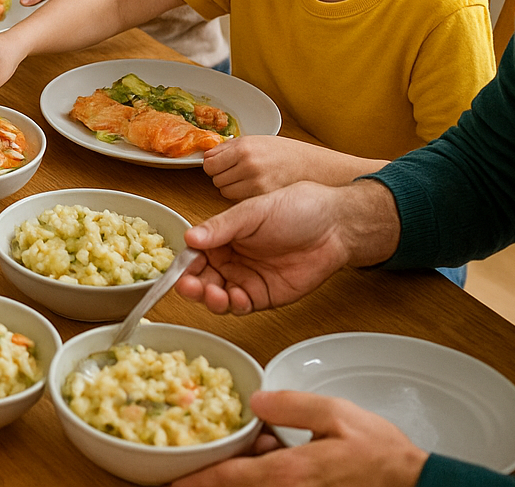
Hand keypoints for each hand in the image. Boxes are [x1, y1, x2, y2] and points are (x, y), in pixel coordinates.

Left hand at [171, 391, 426, 486]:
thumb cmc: (380, 453)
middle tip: (194, 465)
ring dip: (243, 475)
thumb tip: (257, 402)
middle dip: (215, 478)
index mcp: (288, 473)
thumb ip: (290, 405)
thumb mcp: (335, 414)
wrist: (415, 483)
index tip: (170, 484)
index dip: (196, 482)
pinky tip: (276, 455)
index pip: (229, 480)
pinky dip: (265, 475)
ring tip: (250, 451)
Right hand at [172, 181, 377, 314]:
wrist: (336, 225)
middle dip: (193, 287)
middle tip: (191, 288)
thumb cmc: (296, 208)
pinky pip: (242, 306)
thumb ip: (220, 227)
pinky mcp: (265, 295)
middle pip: (201, 280)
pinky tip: (234, 299)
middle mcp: (231, 259)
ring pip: (218, 296)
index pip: (194, 255)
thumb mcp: (253, 212)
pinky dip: (234, 306)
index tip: (179, 273)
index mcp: (222, 236)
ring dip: (210, 299)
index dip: (184, 266)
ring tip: (214, 294)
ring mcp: (247, 279)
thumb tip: (190, 238)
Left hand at [203, 136, 385, 199]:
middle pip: (216, 179)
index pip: (209, 162)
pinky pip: (240, 204)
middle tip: (242, 174)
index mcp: (245, 148)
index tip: (222, 165)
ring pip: (225, 193)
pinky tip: (258, 195)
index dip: (214, 165)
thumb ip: (230, 148)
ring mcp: (256, 186)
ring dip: (233, 190)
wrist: (320, 172)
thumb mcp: (260, 142)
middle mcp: (249, 166)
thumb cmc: (291, 155)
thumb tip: (207, 155)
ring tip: (252, 184)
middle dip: (224, 177)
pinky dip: (244, 201)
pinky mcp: (263, 202)